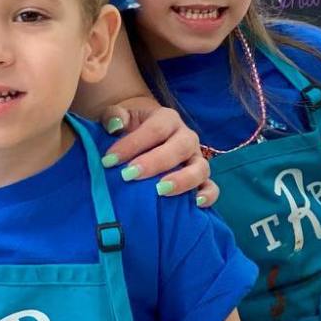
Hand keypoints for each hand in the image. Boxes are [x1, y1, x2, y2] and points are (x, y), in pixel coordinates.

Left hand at [100, 101, 217, 208]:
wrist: (143, 134)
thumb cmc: (129, 127)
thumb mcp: (120, 116)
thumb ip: (114, 116)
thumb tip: (115, 125)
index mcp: (167, 119)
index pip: (154, 129)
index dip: (132, 144)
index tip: (108, 160)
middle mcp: (186, 137)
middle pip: (179, 147)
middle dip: (155, 162)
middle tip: (129, 175)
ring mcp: (196, 159)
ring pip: (200, 168)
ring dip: (182, 180)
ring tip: (160, 190)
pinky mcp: (201, 179)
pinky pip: (211, 187)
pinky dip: (208, 195)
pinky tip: (196, 204)